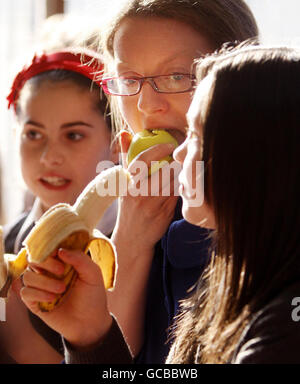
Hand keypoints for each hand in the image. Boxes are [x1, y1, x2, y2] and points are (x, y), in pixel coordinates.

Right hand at [20, 249, 111, 348]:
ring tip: (61, 290)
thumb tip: (60, 250)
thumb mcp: (93, 274)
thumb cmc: (93, 296)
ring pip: (28, 276)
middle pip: (33, 259)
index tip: (59, 254)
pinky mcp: (34, 302)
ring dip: (43, 282)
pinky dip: (37, 294)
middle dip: (46, 263)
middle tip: (61, 272)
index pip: (47, 247)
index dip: (49, 248)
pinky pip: (25, 292)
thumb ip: (80, 259)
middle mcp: (48, 271)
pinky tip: (52, 299)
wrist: (90, 323)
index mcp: (62, 261)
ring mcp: (40, 286)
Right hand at [115, 130, 178, 250]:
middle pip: (163, 170)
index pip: (141, 160)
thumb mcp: (123, 183)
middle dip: (174, 163)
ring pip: (173, 182)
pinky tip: (181, 185)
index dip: (157, 149)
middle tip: (181, 157)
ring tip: (181, 171)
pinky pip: (177, 194)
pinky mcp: (165, 213)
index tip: (169, 145)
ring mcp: (152, 204)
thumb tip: (124, 133)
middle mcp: (138, 193)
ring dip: (179, 175)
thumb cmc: (129, 205)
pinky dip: (180, 187)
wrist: (132, 238)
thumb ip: (126, 157)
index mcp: (128, 183)